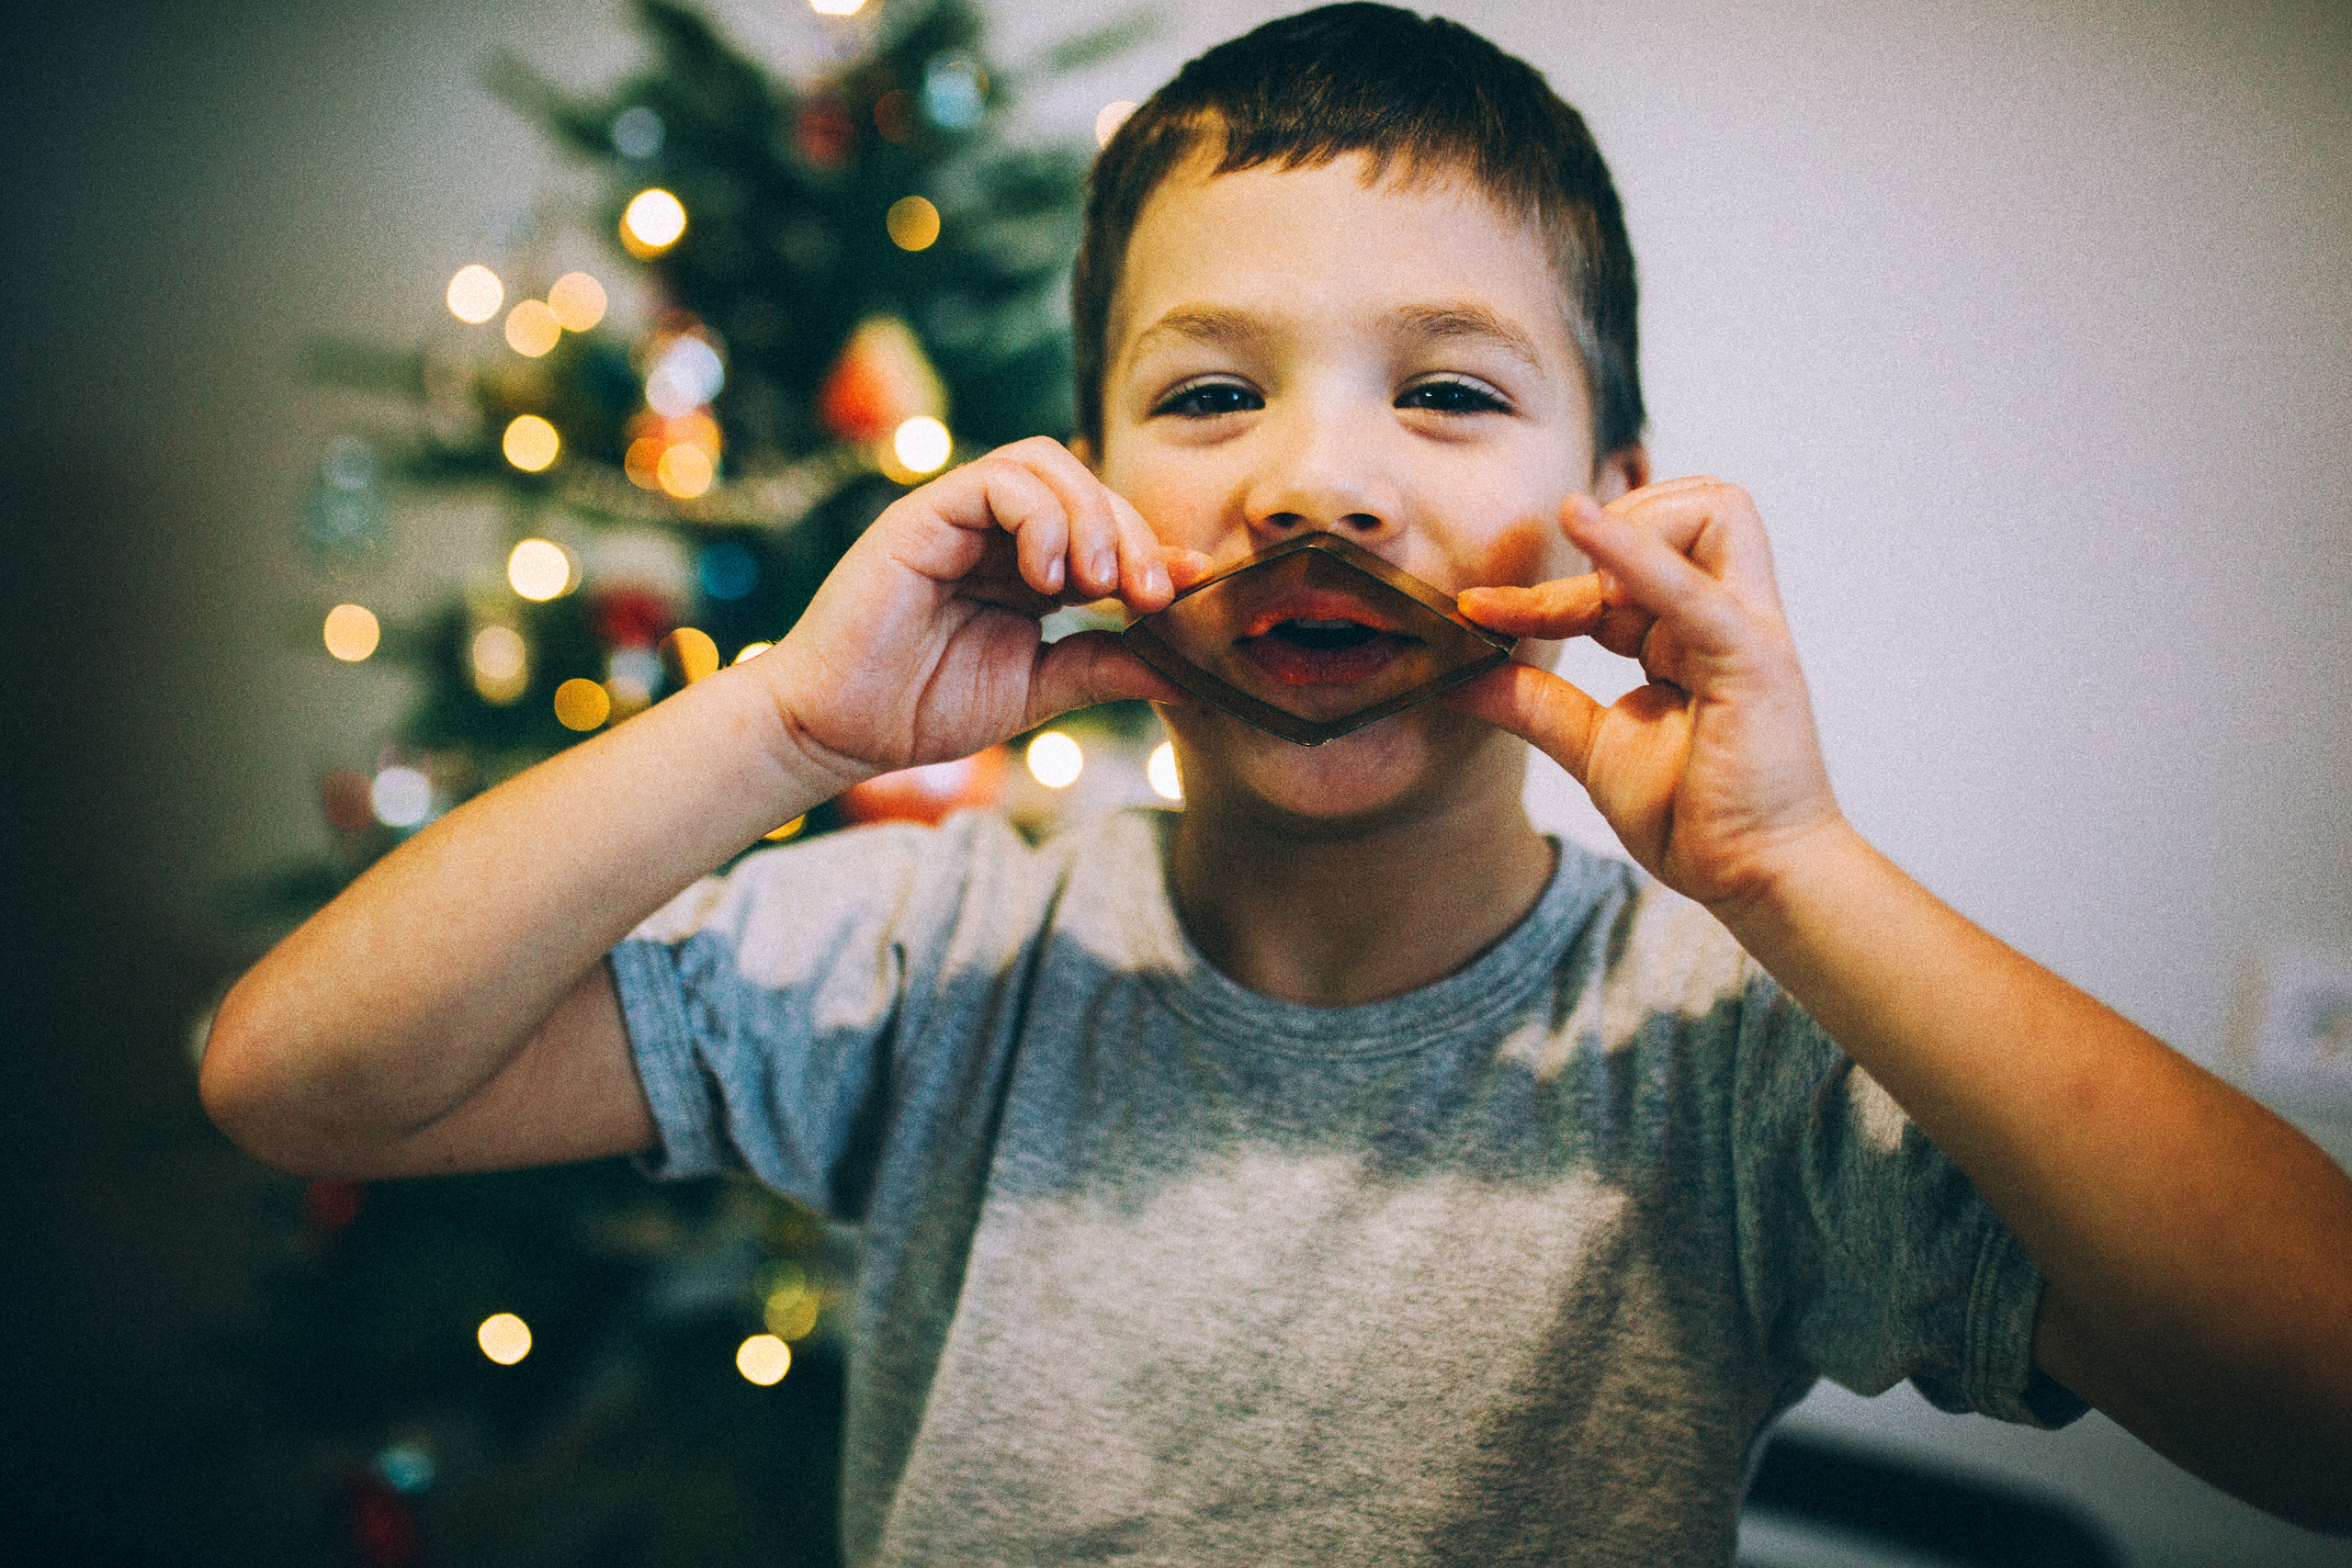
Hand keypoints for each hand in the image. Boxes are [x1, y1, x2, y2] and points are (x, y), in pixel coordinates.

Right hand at [754, 436, 1208, 786]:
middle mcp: (997, 530)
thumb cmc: (923, 707)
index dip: (1155, 548)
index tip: (1195, 583)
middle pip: (1086, 484)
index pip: (1107, 528)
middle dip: (1133, 534)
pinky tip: (1049, 577)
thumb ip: (1105, 666)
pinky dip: (1039, 517)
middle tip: (1151, 593)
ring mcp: (959, 516)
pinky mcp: (923, 514)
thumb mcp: (1039, 689)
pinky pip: (995, 480)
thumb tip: (1188, 671)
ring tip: (1098, 585)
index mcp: (1028, 566)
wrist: (838, 730)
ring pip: (1045, 463)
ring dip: (1091, 516)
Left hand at [1446, 477, 1845, 909]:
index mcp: (1689, 631)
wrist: (1756, 879)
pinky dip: (1637, 552)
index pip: (1620, 566)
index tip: (1479, 610)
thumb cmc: (1694, 815)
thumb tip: (1455, 676)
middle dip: (1614, 526)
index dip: (1547, 584)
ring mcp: (1745, 630)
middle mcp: (1724, 615)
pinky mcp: (1751, 660)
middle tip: (1559, 609)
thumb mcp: (1593, 745)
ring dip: (1638, 528)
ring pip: (1715, 509)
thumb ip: (1531, 703)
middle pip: (1686, 505)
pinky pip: (1694, 588)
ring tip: (1592, 601)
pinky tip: (1581, 522)